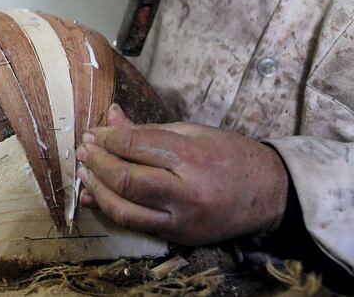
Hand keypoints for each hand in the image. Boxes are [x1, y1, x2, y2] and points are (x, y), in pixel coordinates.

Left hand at [75, 104, 288, 244]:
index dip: (107, 138)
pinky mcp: (179, 237)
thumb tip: (111, 117)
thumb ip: (147, 129)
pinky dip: (110, 210)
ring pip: (124, 209)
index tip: (94, 132)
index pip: (136, 146)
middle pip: (126, 179)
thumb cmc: (230, 155)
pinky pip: (136, 225)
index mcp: (191, 156)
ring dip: (97, 189)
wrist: (270, 194)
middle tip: (83, 150)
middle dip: (97, 163)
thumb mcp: (191, 132)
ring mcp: (181, 219)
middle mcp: (186, 191)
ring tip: (84, 172)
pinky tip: (95, 196)